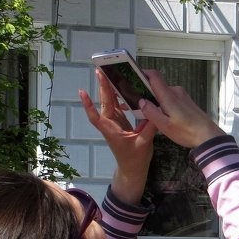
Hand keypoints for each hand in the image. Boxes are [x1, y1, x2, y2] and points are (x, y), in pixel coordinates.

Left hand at [79, 71, 157, 203]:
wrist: (133, 168)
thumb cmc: (135, 159)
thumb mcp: (144, 144)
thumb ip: (149, 128)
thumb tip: (155, 113)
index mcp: (112, 131)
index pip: (96, 117)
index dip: (88, 105)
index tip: (82, 92)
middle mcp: (110, 125)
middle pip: (104, 104)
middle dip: (102, 87)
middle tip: (100, 70)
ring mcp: (115, 122)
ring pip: (110, 103)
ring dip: (109, 89)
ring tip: (109, 73)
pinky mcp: (121, 122)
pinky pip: (118, 106)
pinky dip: (119, 96)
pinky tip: (123, 87)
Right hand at [137, 70, 224, 148]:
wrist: (208, 135)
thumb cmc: (187, 132)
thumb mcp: (164, 126)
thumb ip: (151, 112)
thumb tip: (141, 101)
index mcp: (169, 95)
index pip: (154, 76)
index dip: (143, 73)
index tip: (133, 77)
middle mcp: (176, 91)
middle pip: (157, 86)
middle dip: (146, 94)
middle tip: (138, 106)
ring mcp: (182, 95)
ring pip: (164, 94)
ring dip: (156, 101)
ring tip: (151, 116)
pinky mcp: (186, 101)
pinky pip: (171, 98)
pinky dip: (164, 104)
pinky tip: (164, 117)